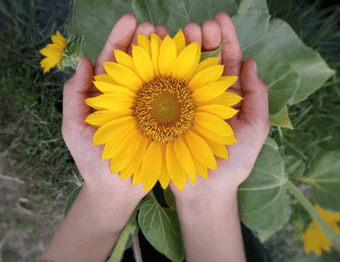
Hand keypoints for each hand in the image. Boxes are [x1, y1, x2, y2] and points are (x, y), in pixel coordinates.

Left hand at [62, 13, 168, 200]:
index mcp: (107, 94)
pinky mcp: (164, 122)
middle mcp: (129, 97)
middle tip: (155, 27)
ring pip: (158, 76)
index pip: (114, 61)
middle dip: (146, 42)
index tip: (131, 20)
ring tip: (172, 38)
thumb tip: (84, 62)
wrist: (115, 189)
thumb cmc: (92, 160)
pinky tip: (187, 66)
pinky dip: (180, 81)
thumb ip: (74, 97)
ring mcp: (149, 108)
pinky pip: (173, 99)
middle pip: (138, 63)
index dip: (121, 39)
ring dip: (165, 56)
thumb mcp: (74, 128)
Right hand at [169, 13, 269, 201]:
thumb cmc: (232, 163)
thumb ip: (257, 97)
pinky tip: (157, 52)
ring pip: (181, 68)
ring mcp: (183, 102)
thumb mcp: (255, 129)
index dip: (226, 38)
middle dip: (201, 38)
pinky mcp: (166, 113)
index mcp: (228, 96)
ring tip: (177, 33)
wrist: (204, 189)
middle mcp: (206, 94)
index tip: (219, 19)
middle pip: (203, 58)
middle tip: (196, 27)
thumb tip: (251, 63)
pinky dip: (160, 67)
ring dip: (179, 47)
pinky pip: (163, 86)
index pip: (228, 60)